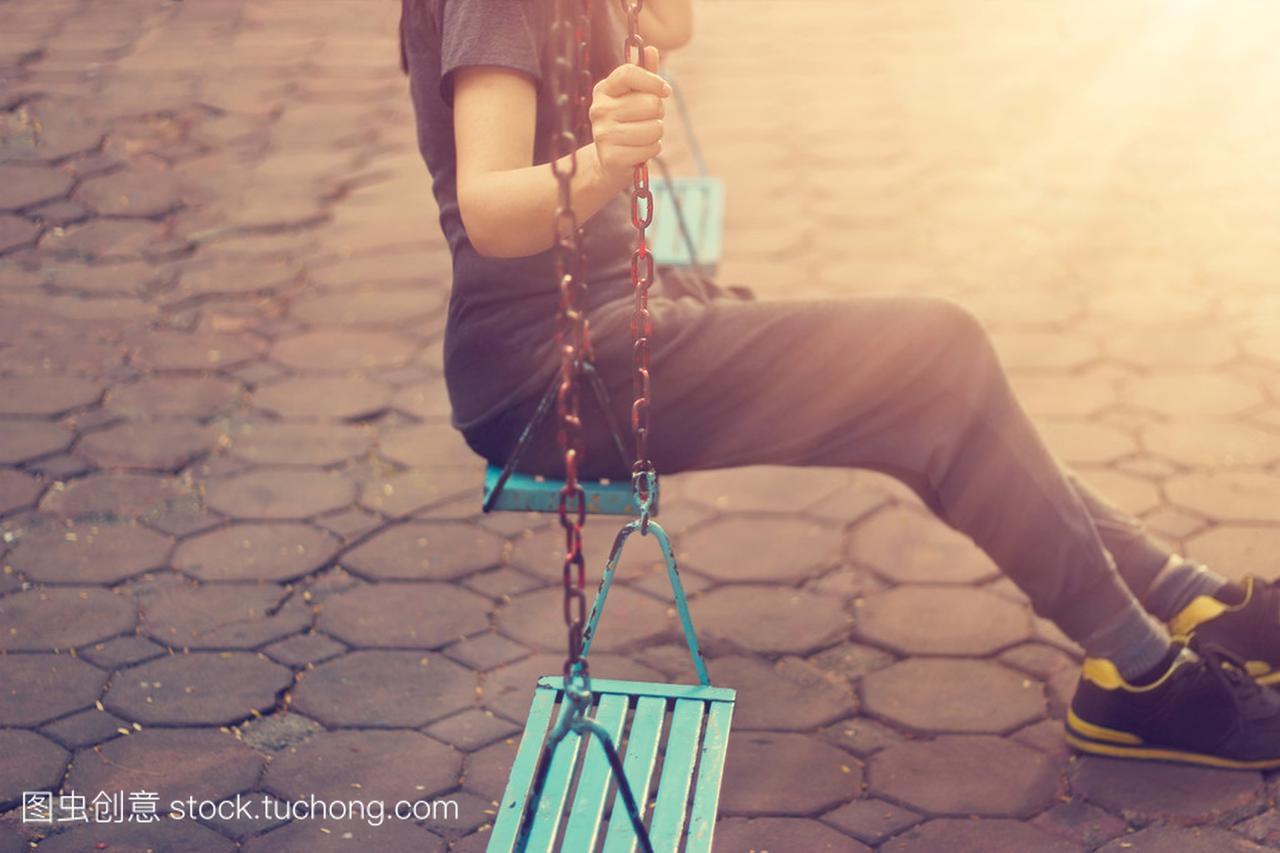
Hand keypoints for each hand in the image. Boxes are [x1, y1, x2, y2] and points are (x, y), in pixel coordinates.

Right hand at [589, 45, 669, 185]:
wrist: (608, 161)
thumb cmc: (627, 122)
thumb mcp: (634, 97)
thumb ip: (644, 74)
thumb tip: (651, 49)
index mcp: (604, 90)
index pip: (629, 73)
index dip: (653, 80)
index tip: (665, 91)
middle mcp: (599, 110)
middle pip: (650, 103)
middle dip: (658, 112)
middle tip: (648, 119)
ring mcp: (603, 134)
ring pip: (654, 128)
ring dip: (656, 133)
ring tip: (643, 136)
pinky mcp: (611, 157)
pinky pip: (650, 149)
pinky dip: (652, 150)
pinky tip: (640, 150)